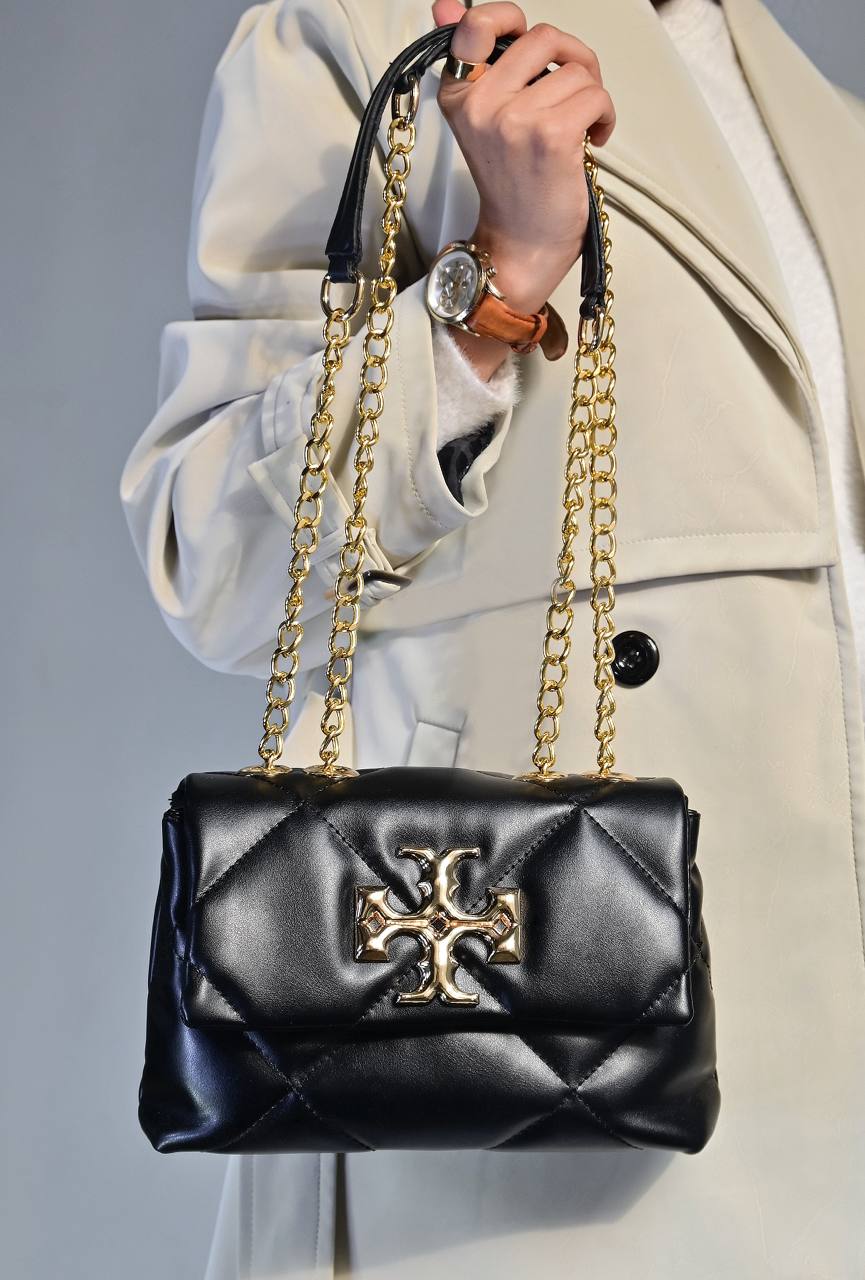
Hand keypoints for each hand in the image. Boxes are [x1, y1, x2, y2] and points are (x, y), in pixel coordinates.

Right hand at [431, 0, 614, 321]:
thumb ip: (473, 60)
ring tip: (583, 127)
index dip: (509, 20)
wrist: (520, 246)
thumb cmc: (512, 186)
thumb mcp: (486, 119)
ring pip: (577, 69)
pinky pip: (595, 95)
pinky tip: (593, 141)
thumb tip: (445, 2)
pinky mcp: (550, 136)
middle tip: (576, 92)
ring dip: (592, 95)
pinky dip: (605, 116)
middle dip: (573, 59)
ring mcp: (514, 120)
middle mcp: (480, 104)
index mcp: (459, 95)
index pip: (475, 25)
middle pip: (544, 36)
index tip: (533, 51)